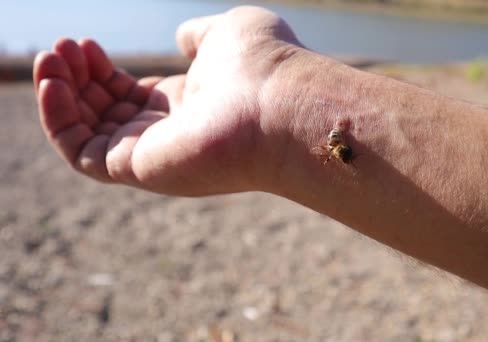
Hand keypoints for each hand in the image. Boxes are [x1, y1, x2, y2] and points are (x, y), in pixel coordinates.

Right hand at [35, 6, 303, 194]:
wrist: (282, 104)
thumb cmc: (264, 65)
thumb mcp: (228, 33)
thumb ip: (201, 37)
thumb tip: (183, 38)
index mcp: (190, 103)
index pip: (133, 95)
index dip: (103, 72)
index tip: (85, 43)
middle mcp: (171, 133)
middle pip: (109, 112)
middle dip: (80, 79)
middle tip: (64, 48)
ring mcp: (155, 154)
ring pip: (91, 132)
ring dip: (63, 95)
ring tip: (52, 58)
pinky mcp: (140, 169)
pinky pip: (83, 153)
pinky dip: (59, 121)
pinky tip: (52, 84)